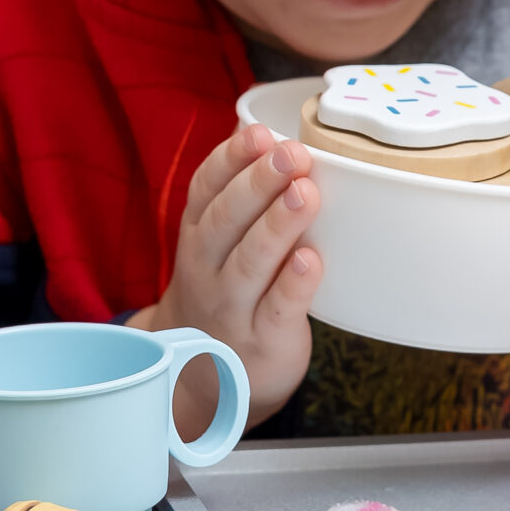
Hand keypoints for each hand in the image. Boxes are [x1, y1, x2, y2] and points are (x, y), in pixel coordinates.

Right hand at [129, 122, 323, 436]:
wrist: (204, 378)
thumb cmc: (226, 293)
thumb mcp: (218, 244)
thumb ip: (238, 196)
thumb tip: (266, 132)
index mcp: (198, 236)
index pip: (205, 190)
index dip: (231, 160)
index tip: (260, 133)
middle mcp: (207, 269)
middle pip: (226, 221)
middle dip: (258, 184)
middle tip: (292, 153)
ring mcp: (232, 307)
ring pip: (250, 262)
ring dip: (277, 225)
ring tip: (305, 193)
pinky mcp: (263, 340)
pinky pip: (277, 310)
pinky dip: (293, 284)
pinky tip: (311, 259)